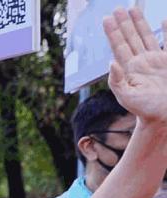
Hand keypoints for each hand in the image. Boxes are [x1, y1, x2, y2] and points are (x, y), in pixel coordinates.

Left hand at [104, 8, 166, 123]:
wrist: (164, 116)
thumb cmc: (144, 110)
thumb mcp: (126, 97)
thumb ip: (116, 81)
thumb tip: (110, 62)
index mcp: (129, 69)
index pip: (119, 46)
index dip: (113, 33)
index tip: (106, 19)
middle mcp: (141, 62)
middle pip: (130, 38)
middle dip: (124, 23)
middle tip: (117, 9)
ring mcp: (155, 61)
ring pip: (146, 37)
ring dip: (139, 23)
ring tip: (133, 9)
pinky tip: (163, 19)